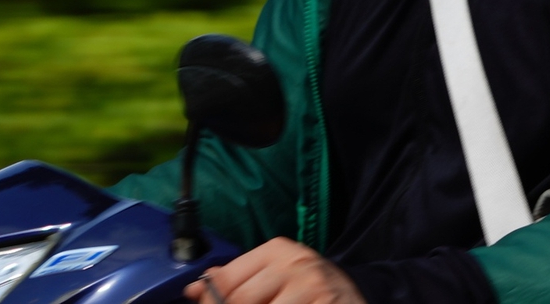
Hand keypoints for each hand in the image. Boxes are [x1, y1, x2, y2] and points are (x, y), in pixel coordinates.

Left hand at [185, 238, 364, 303]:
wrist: (354, 295)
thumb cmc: (308, 288)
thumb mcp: (276, 274)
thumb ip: (238, 279)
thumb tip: (195, 289)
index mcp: (277, 250)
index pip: (226, 280)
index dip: (210, 301)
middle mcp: (294, 263)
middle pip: (240, 300)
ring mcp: (311, 287)